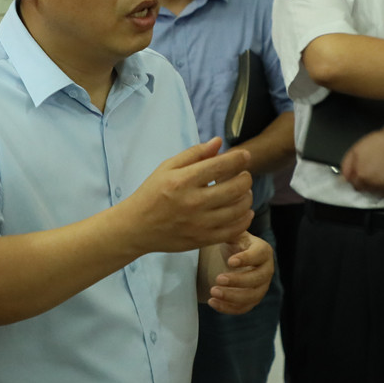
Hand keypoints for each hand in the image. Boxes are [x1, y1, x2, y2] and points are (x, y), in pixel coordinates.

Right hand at [121, 137, 254, 253]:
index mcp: (183, 181)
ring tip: (243, 192)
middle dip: (246, 178)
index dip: (239, 159)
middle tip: (243, 175)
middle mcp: (193, 202)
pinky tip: (244, 211)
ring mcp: (199, 224)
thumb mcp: (167, 168)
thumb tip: (218, 142)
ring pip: (238, 209)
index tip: (245, 156)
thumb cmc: (152, 194)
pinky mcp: (202, 240)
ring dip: (247, 197)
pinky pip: (234, 230)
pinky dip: (245, 219)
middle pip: (235, 188)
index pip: (220, 166)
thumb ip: (194, 153)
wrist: (136, 228)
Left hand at [208, 232, 274, 314]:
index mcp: (263, 251)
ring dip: (232, 297)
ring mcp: (261, 287)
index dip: (247, 259)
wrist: (233, 259)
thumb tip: (234, 217)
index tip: (230, 261)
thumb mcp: (233, 233)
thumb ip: (232, 228)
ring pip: (252, 296)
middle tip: (218, 279)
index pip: (259, 255)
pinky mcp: (252, 300)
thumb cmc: (234, 243)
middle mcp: (266, 270)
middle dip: (238, 281)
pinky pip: (243, 308)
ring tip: (212, 291)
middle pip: (257, 279)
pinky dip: (228, 308)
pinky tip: (212, 302)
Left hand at [341, 129, 383, 196]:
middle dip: (369, 183)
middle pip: (367, 191)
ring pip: (380, 194)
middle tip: (375, 169)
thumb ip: (346, 166)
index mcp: (362, 176)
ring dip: (380, 187)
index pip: (356, 187)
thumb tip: (342, 180)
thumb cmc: (379, 143)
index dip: (359, 180)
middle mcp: (375, 184)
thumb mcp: (355, 150)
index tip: (364, 173)